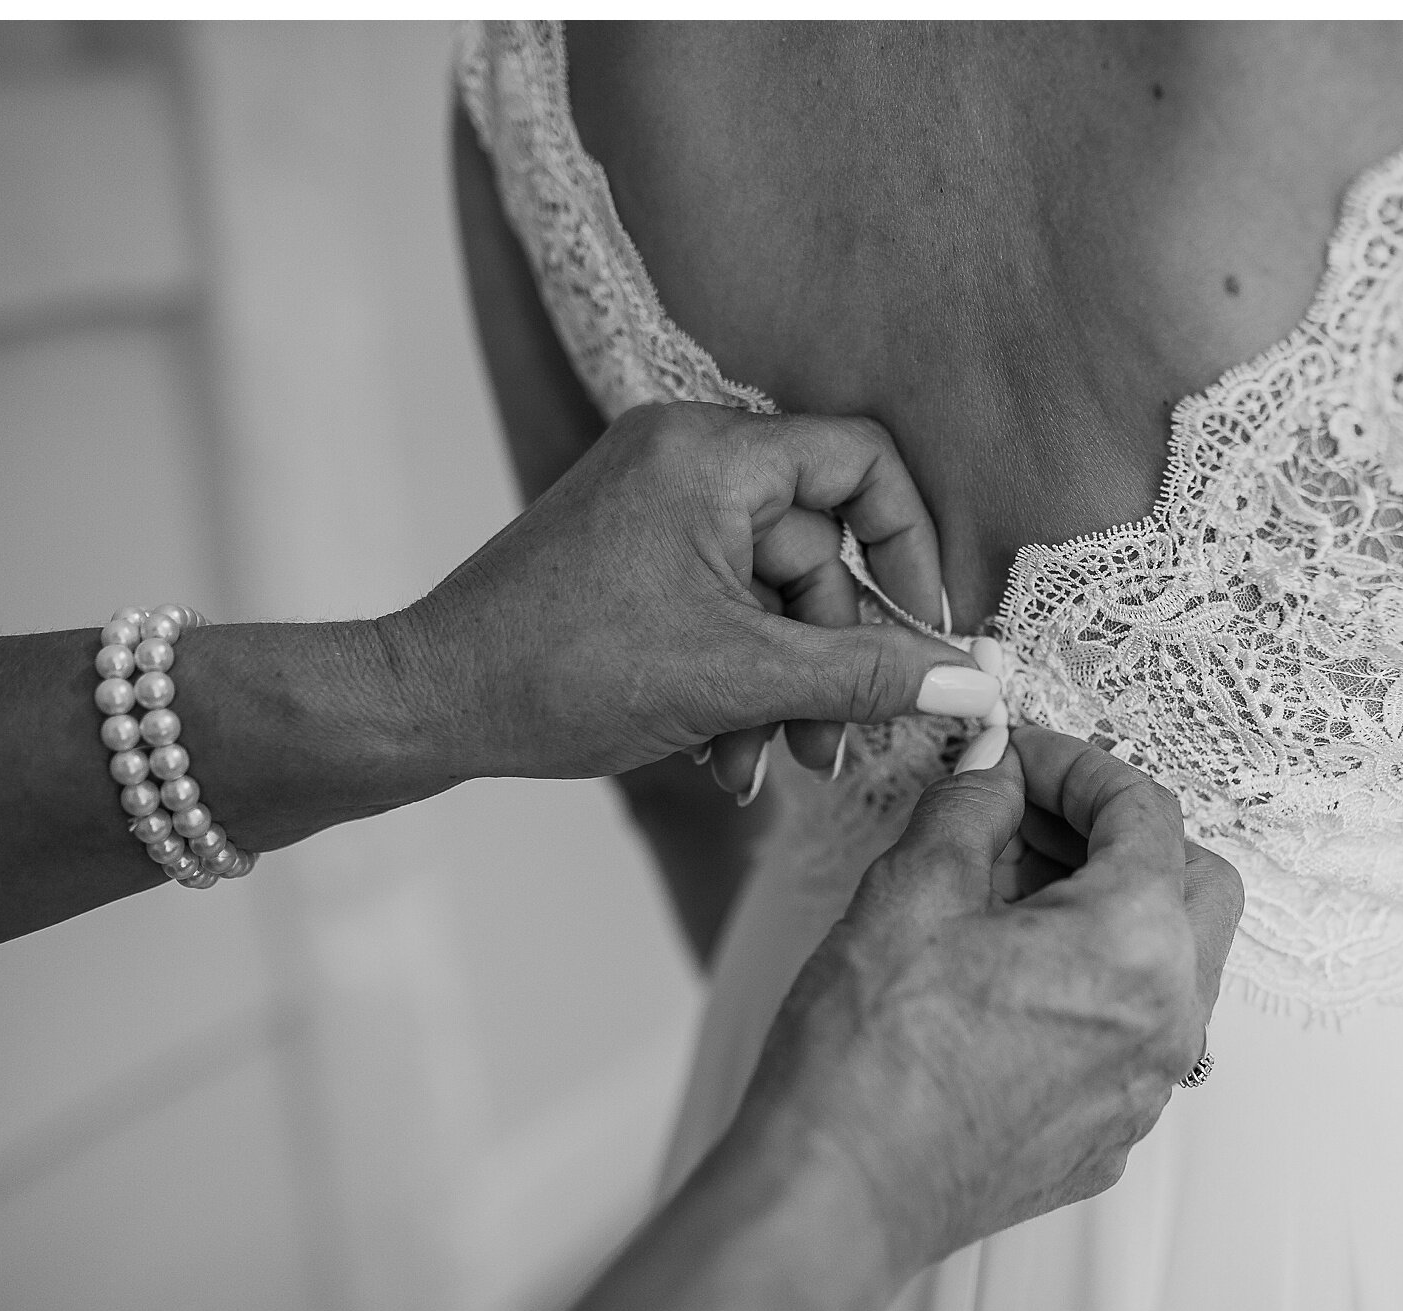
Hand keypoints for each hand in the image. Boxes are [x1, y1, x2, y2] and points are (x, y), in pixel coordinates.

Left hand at [384, 401, 998, 787]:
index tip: (924, 633)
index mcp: (712, 454)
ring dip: (786, 689)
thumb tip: (972, 678)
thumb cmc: (560, 671)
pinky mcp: (637, 559)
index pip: (861, 463)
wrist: (430, 704)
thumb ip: (864, 675)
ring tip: (773, 765)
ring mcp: (658, 510)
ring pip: (772, 597)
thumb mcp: (737, 679)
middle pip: (819, 550)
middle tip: (841, 742)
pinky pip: (724, 610)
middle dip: (833, 659)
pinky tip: (723, 761)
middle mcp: (687, 461)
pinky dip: (737, 682)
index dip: (909, 548)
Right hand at [733, 726, 1244, 1280]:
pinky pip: (1135, 1033)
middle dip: (1120, 835)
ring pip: (1173, 964)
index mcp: (1135, 943)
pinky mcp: (1109, 1133)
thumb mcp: (913, 890)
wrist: (839, 1191)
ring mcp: (1144, 1087)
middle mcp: (1167, 1020)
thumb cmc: (871, 1061)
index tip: (1021, 759)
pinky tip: (1010, 976)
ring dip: (1113, 910)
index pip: (1144, 811)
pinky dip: (1095, 984)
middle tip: (1034, 819)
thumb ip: (972, 808)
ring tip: (1010, 895)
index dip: (1077, 765)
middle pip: (1195, 883)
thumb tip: (995, 772)